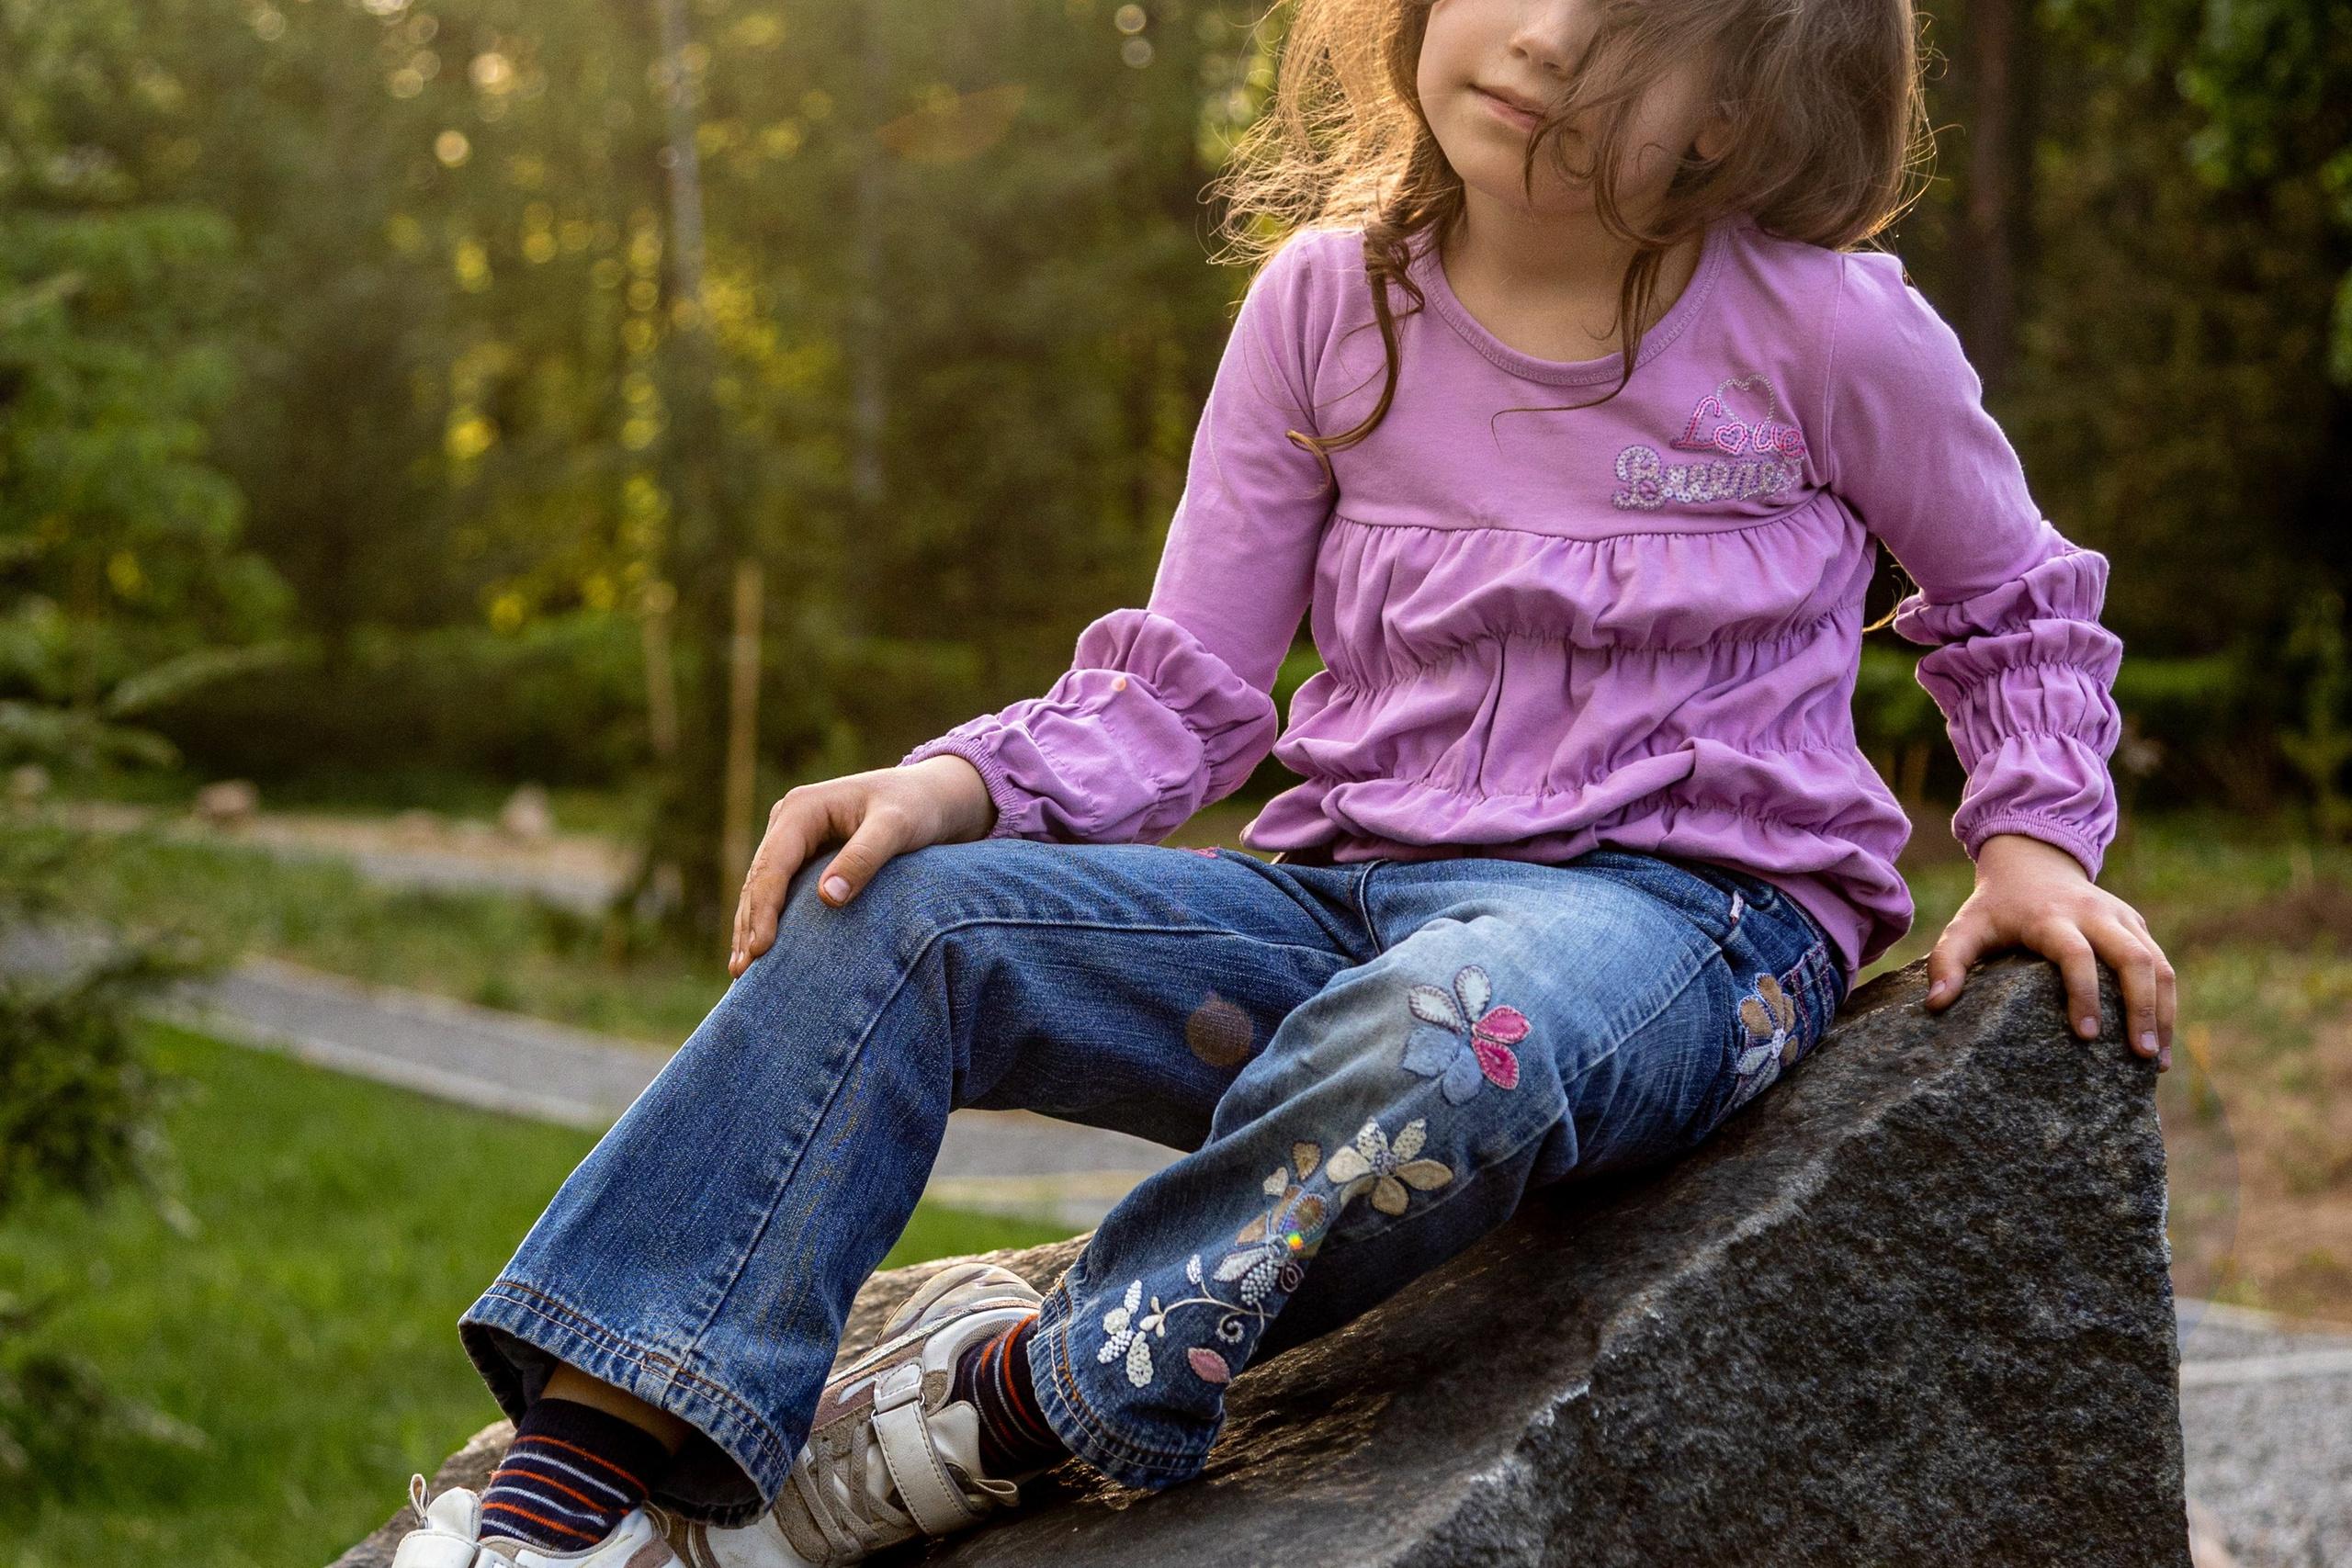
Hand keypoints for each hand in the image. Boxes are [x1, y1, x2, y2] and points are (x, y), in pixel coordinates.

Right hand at [727, 754, 995, 977]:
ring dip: (750, 927)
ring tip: (741, 971)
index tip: (761, 949)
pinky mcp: (804, 856)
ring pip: (761, 888)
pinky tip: (760, 951)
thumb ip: (865, 858)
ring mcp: (793, 839)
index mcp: (802, 809)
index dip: (764, 909)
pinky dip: (768, 920)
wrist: (932, 796)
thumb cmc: (918, 808)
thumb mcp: (897, 828)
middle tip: (743, 971)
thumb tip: (828, 898)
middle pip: (759, 879)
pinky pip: (779, 892)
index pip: (773, 865)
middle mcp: (789, 821)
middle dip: (749, 924)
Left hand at [1923, 832, 2174, 1068]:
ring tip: (2155, 1063)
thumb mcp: (1963, 929)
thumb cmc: (1994, 908)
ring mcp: (2122, 918)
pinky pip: (2163, 964)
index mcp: (2051, 917)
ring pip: (2158, 964)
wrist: (2032, 862)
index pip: (2076, 954)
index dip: (2083, 993)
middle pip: (2132, 958)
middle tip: (2140, 1057)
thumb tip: (1937, 1006)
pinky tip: (2160, 1042)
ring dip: (2163, 1013)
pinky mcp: (2137, 925)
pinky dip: (2166, 1003)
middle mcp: (2094, 914)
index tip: (2085, 1036)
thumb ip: (1946, 963)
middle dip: (2141, 1008)